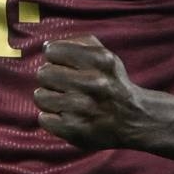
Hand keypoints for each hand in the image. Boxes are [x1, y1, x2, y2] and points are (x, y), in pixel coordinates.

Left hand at [34, 35, 154, 150]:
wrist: (134, 119)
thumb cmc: (112, 82)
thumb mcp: (104, 54)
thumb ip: (77, 43)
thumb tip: (47, 46)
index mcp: (100, 59)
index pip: (52, 51)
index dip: (54, 57)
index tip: (62, 64)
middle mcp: (93, 82)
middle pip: (43, 73)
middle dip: (50, 78)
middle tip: (62, 84)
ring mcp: (82, 108)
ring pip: (40, 96)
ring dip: (49, 98)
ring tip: (63, 100)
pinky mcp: (75, 130)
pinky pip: (44, 119)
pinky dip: (51, 118)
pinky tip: (65, 115)